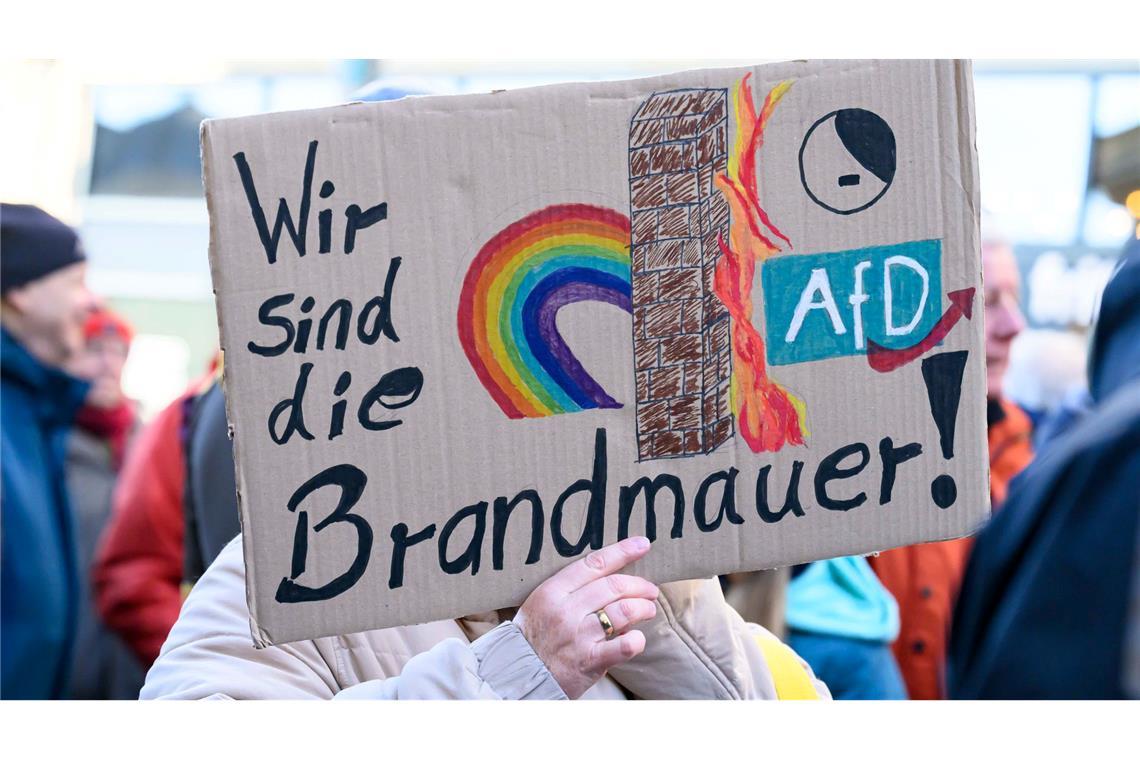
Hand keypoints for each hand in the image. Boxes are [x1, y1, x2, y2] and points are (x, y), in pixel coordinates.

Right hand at [513, 537, 657, 698]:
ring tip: (648, 609)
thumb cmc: (534, 636)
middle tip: (650, 589)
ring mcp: (579, 636)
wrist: (519, 676)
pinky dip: (637, 640)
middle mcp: (566, 610)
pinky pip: (624, 646)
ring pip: (624, 611)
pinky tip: (638, 638)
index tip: (642, 545)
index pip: (594, 564)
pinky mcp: (590, 662)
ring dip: (643, 608)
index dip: (622, 552)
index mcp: (553, 591)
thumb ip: (571, 590)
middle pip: (614, 586)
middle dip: (639, 585)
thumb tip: (610, 578)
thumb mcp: (542, 603)